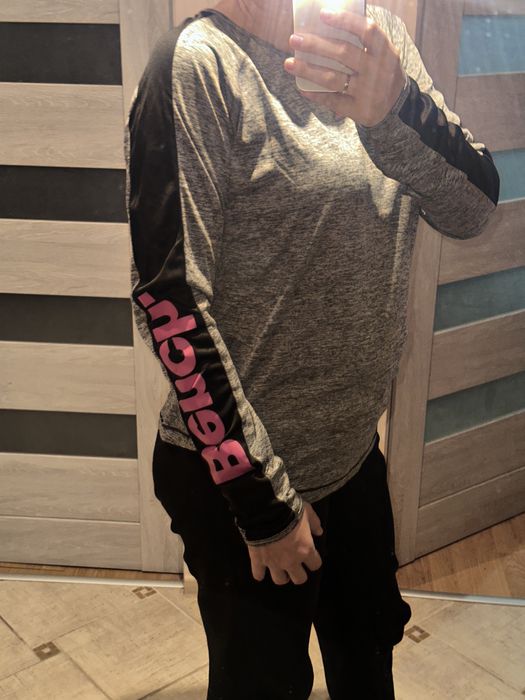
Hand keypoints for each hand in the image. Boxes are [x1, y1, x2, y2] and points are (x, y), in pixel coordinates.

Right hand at [247, 502, 323, 585]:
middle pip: (299, 579)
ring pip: (280, 580)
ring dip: (280, 575)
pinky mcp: (258, 561)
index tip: (309, 556)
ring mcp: (274, 563)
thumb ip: (314, 523)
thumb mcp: (307, 512)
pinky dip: (259, 573)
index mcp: (306, 550)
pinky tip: (260, 569)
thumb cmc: (290, 511)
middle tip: (294, 565)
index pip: (315, 565)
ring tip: (278, 568)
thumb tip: (319, 532)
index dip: (313, 561)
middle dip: (298, 573)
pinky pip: (258, 575)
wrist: (266, 512)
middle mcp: (291, 561)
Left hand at [284, 8, 406, 126]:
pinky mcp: (359, 110)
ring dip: (308, 70)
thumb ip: (364, 41)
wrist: (398, 107)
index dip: (344, 20)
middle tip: (294, 39)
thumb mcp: (382, 54)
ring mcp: (368, 92)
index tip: (322, 14)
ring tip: (288, 63)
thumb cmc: (382, 72)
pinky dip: (316, 95)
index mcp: (385, 51)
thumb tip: (328, 23)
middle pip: (344, 53)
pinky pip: (333, 101)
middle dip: (316, 45)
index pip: (366, 30)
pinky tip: (301, 87)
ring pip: (334, 79)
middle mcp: (377, 70)